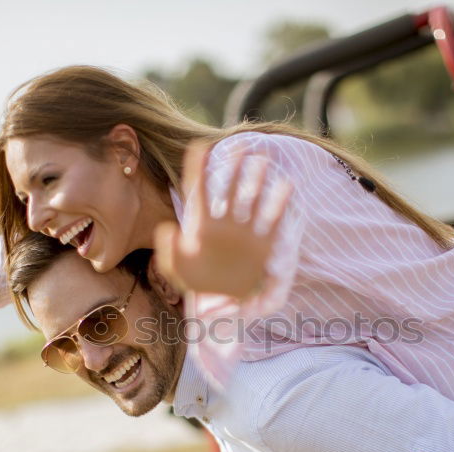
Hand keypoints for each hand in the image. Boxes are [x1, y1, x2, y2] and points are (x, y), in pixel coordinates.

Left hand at [154, 140, 290, 300]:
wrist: (221, 304)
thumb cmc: (196, 284)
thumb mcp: (175, 270)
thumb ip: (167, 251)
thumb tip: (168, 228)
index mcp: (202, 226)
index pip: (199, 190)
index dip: (198, 168)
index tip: (200, 145)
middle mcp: (225, 224)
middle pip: (230, 189)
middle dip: (235, 168)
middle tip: (243, 147)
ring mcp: (245, 233)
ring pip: (252, 200)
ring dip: (257, 181)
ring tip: (263, 161)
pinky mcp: (263, 246)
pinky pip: (272, 221)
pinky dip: (278, 204)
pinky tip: (286, 186)